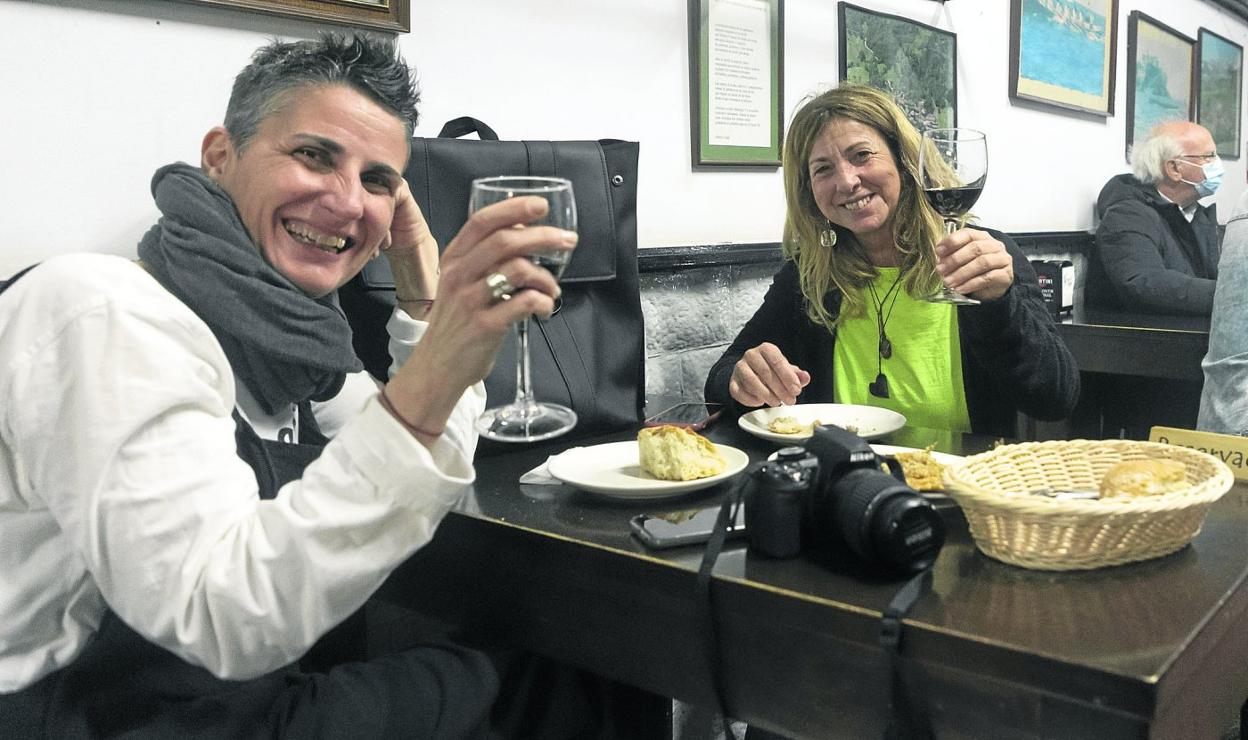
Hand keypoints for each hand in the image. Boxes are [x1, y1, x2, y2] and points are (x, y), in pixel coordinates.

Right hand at [383, 196, 576, 436]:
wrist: (437, 367)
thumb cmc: (456, 324)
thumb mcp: (459, 284)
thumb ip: (483, 259)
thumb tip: (522, 230)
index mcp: (454, 260)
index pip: (482, 222)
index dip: (514, 209)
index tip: (541, 205)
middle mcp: (459, 275)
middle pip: (506, 241)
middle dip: (544, 236)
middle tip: (568, 241)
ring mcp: (471, 301)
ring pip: (519, 270)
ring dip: (547, 278)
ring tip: (553, 290)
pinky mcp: (485, 326)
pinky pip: (525, 302)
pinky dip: (544, 302)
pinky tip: (545, 309)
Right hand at [729, 342, 810, 406]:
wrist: (752, 372)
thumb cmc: (773, 371)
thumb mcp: (787, 371)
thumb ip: (797, 375)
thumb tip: (805, 377)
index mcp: (766, 349)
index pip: (777, 360)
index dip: (788, 377)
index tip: (796, 390)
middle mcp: (751, 355)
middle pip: (765, 372)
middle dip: (780, 389)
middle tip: (790, 400)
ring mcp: (740, 368)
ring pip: (751, 382)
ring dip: (766, 395)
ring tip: (777, 403)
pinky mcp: (732, 382)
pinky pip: (739, 392)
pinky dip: (750, 399)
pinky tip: (761, 402)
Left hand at [934, 227, 1013, 301]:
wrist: (993, 287)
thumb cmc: (976, 270)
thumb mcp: (963, 260)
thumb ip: (952, 255)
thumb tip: (939, 259)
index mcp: (982, 237)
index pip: (968, 234)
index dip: (952, 241)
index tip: (938, 251)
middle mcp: (994, 245)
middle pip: (975, 248)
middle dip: (954, 259)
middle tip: (941, 270)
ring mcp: (1002, 259)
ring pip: (981, 263)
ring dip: (961, 273)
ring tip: (948, 282)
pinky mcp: (1005, 275)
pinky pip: (987, 278)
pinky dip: (970, 284)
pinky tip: (959, 288)